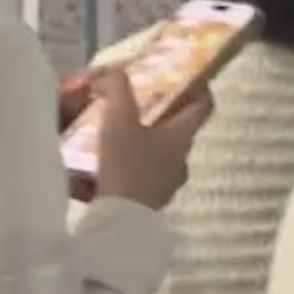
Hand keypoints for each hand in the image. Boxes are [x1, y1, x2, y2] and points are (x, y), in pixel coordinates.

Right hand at [91, 70, 212, 212]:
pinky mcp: (145, 200)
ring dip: (133, 140)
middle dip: (153, 113)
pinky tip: (90, 166)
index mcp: (182, 136)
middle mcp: (180, 159)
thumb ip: (116, 89)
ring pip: (153, 152)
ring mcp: (165, 183)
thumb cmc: (128, 165)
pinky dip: (116, 166)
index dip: (199, 86)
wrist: (120, 222)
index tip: (185, 74)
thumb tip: (111, 71)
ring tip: (105, 131)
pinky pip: (133, 175)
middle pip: (174, 128)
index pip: (204, 104)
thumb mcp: (119, 119)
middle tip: (131, 99)